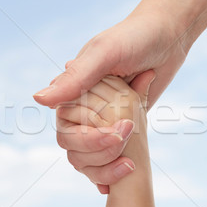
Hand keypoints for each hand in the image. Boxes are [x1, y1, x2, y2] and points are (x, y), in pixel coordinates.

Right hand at [35, 0, 184, 191]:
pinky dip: (116, 166)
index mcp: (72, 91)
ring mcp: (103, 118)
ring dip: (110, 162)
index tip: (121, 130)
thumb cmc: (135, 38)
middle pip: (77, 150)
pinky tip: (127, 170)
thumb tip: (37, 100)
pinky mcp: (122, 124)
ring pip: (91, 158)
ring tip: (132, 160)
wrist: (169, 36)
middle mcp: (83, 107)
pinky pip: (111, 154)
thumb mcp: (105, 54)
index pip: (67, 132)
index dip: (90, 139)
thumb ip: (75, 78)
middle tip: (130, 133)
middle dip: (103, 151)